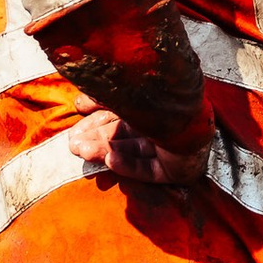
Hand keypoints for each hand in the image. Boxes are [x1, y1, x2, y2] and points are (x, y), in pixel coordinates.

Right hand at [68, 106, 209, 192]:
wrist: (190, 105)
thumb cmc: (159, 93)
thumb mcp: (124, 92)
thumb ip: (102, 97)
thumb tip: (78, 102)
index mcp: (150, 106)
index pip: (117, 117)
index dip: (94, 122)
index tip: (74, 129)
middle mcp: (160, 126)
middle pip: (121, 137)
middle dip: (95, 140)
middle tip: (73, 145)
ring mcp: (169, 148)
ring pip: (130, 152)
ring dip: (105, 152)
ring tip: (82, 150)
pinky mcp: (176, 169)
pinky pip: (149, 169)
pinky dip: (129, 165)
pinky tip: (110, 160)